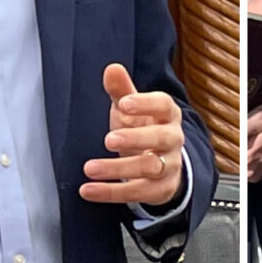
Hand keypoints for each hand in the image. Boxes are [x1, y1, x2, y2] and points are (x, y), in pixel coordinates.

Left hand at [81, 64, 184, 206]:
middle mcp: (173, 140)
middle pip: (161, 138)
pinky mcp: (160, 190)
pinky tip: (88, 190)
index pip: (164, 105)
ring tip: (90, 167)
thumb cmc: (143, 128)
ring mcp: (169, 167)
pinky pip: (138, 193)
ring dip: (118, 169)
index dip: (145, 104)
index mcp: (167, 115)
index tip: (124, 104)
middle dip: (135, 139)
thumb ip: (121, 90)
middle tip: (109, 139)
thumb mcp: (131, 109)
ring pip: (149, 168)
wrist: (161, 163)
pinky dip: (110, 193)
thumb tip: (111, 69)